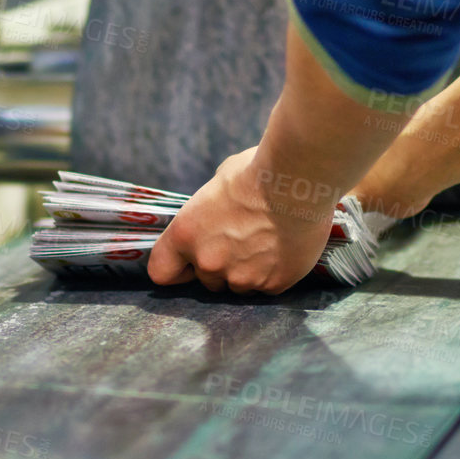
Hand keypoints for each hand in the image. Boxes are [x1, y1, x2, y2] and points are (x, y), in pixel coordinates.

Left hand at [147, 147, 337, 293]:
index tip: (188, 263)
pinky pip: (267, 287)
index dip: (176, 269)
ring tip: (268, 242)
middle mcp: (208, 262)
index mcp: (185, 235)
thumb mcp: (219, 181)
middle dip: (221, 267)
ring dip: (248, 272)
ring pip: (238, 287)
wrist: (299, 181)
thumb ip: (209, 207)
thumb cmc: (258, 171)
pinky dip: (274, 273)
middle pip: (207, 281)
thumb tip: (215, 210)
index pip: (160, 271)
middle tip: (243, 241)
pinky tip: (285, 249)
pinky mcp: (272, 285)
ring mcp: (241, 278)